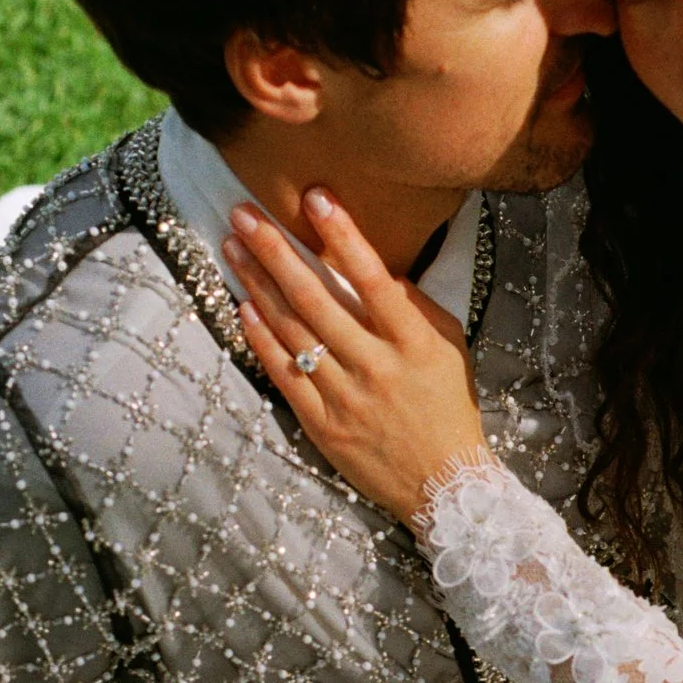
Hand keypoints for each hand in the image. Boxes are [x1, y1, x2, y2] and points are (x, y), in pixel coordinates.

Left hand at [224, 190, 491, 523]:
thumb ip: (416, 305)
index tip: (316, 197)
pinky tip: (241, 306)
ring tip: (233, 247)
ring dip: (258, 285)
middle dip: (276, 251)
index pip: (375, 279)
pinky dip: (260, 338)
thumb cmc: (448, 407)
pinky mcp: (322, 425)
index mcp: (415, 344)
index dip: (344, 236)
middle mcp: (378, 368)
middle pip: (317, 300)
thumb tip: (375, 267)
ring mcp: (346, 398)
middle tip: (244, 214)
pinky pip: (284, 374)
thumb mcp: (450, 349)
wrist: (443, 485)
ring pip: (293, 332)